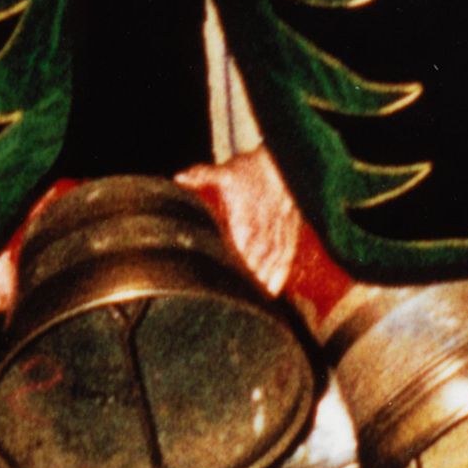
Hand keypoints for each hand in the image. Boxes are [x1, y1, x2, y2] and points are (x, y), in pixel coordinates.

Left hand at [176, 146, 301, 295]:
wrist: (281, 164)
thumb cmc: (250, 170)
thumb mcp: (225, 170)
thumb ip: (202, 175)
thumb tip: (178, 178)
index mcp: (244, 218)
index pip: (237, 248)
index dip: (232, 267)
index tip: (223, 282)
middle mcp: (262, 229)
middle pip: (253, 262)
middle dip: (245, 281)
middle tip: (234, 301)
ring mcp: (277, 234)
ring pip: (270, 264)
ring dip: (261, 283)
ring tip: (251, 303)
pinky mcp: (289, 236)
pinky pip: (286, 259)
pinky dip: (279, 276)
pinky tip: (272, 292)